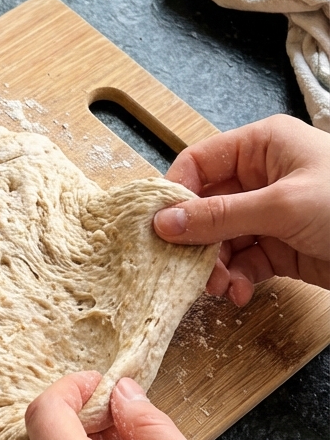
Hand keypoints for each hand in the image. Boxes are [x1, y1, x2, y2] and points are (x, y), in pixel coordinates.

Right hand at [153, 115, 329, 305]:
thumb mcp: (282, 205)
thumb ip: (221, 216)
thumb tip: (166, 223)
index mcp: (262, 146)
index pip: (199, 162)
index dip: (175, 194)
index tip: (157, 226)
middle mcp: (263, 177)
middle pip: (206, 206)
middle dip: (194, 240)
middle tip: (185, 267)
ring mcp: (271, 214)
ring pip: (221, 239)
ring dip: (214, 266)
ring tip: (219, 287)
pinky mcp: (282, 248)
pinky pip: (244, 262)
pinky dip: (236, 280)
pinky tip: (239, 293)